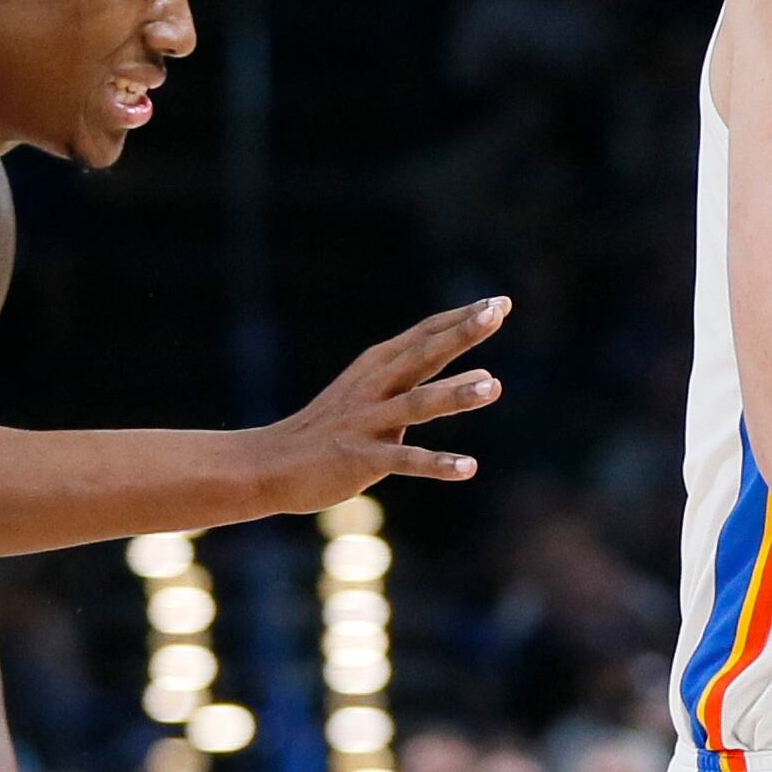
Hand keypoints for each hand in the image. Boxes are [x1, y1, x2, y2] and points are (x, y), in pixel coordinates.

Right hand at [260, 296, 508, 507]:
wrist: (270, 464)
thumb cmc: (332, 430)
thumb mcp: (380, 401)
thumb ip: (430, 386)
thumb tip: (488, 376)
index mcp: (377, 367)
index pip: (426, 334)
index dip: (462, 318)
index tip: (500, 303)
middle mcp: (373, 387)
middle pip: (423, 354)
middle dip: (461, 333)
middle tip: (496, 313)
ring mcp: (366, 421)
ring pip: (417, 403)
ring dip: (456, 394)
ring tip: (495, 386)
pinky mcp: (361, 458)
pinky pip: (405, 460)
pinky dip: (437, 463)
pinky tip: (468, 467)